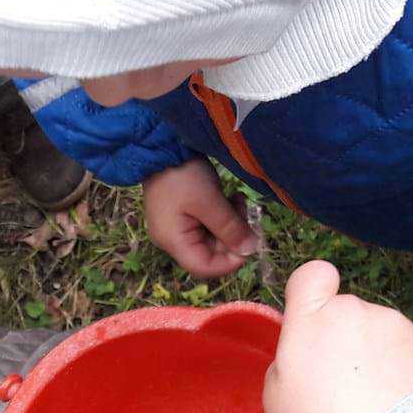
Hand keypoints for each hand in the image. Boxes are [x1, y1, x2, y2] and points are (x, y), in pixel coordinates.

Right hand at [142, 160, 260, 277]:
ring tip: (237, 200)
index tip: (250, 242)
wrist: (160, 145)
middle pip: (210, 253)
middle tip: (244, 210)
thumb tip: (251, 250)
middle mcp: (172, 239)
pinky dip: (222, 215)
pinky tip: (230, 198)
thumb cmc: (182, 175)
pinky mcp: (183, 214)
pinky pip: (207, 224)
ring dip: (230, 223)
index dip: (230, 261)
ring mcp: (177, 226)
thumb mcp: (210, 201)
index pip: (205, 267)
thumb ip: (231, 228)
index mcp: (173, 241)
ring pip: (212, 238)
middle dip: (232, 236)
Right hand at [263, 260, 412, 412]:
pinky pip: (399, 347)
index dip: (313, 289)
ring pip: (373, 330)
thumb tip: (306, 353)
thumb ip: (288, 359)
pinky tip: (389, 396)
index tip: (315, 314)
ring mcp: (388, 322)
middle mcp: (351, 310)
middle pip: (343, 311)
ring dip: (370, 352)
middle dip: (341, 335)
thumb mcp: (276, 395)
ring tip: (367, 395)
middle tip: (338, 379)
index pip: (312, 274)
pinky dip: (395, 365)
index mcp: (310, 318)